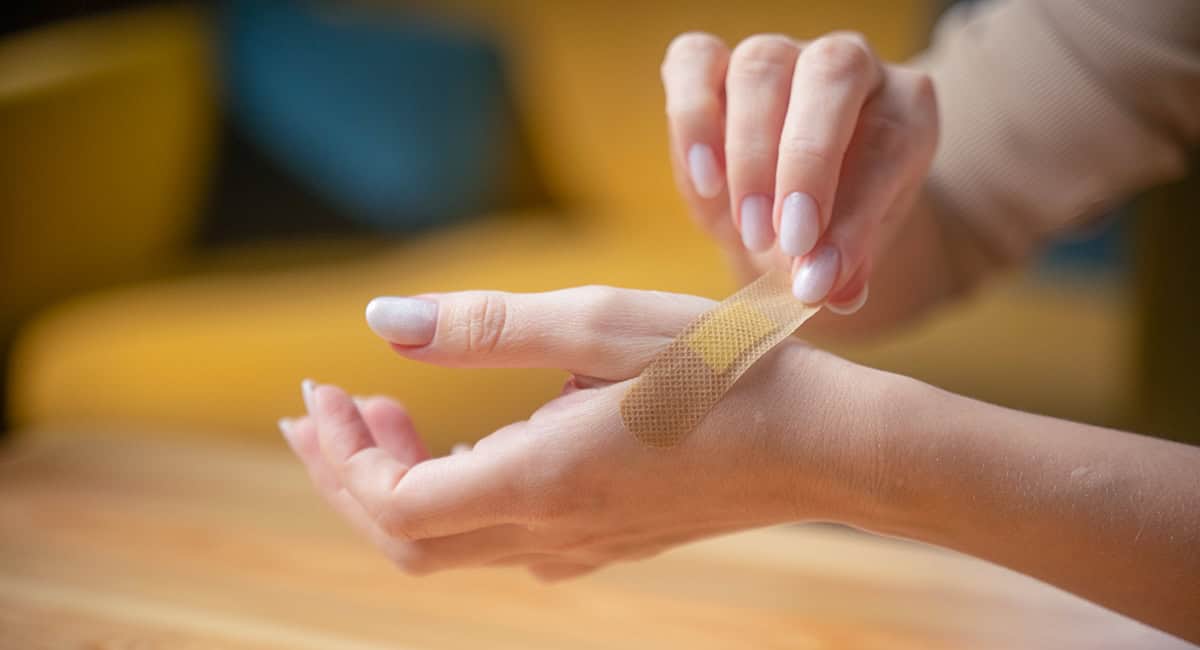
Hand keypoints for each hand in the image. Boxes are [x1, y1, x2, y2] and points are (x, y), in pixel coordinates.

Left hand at [280, 286, 895, 579]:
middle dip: (346, 476)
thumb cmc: (725, 372)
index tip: (324, 389)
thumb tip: (380, 322)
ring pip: (448, 544)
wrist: (829, 444)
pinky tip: (461, 444)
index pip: (392, 505)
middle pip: (405, 539)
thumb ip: (486, 327)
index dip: (343, 456)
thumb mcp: (605, 324)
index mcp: (541, 482)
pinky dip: (452, 493)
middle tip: (319, 410)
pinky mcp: (605, 541)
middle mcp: (551, 534)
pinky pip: (498, 537)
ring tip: (378, 413)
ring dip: (394, 484)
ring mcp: (579, 548)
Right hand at [662, 31, 937, 312]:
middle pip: (830, 73)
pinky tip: (703, 181)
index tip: (819, 275)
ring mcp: (779, 55)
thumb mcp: (849, 254)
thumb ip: (844, 268)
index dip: (853, 212)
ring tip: (748, 230)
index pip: (886, 142)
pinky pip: (695, 59)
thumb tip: (829, 290)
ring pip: (761, 66)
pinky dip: (692, 117)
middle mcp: (846, 65)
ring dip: (749, 154)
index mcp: (902, 108)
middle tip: (779, 243)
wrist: (793, 213)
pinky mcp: (714, 62)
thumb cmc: (831, 229)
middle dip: (804, 163)